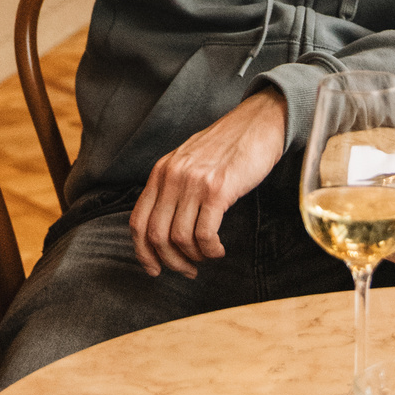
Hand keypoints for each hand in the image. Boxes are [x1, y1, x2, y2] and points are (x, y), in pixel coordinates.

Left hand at [129, 90, 286, 278]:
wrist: (257, 124)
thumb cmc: (227, 147)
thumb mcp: (188, 162)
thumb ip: (173, 187)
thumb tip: (166, 228)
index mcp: (160, 172)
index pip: (138, 221)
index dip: (143, 251)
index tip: (154, 268)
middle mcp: (172, 177)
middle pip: (156, 235)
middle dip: (170, 261)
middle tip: (188, 269)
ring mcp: (193, 183)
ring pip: (180, 238)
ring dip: (194, 256)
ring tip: (207, 256)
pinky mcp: (218, 190)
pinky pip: (205, 233)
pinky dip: (210, 249)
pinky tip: (219, 249)